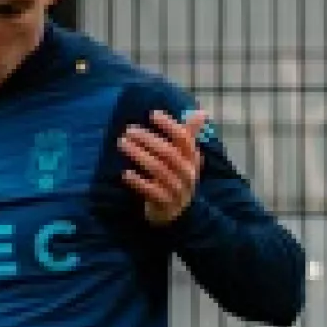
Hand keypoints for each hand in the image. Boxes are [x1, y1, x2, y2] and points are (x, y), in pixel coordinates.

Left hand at [120, 107, 209, 226]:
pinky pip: (151, 192)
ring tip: (122, 144)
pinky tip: (125, 173)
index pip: (184, 139)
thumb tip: (203, 113)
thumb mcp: (184, 159)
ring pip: (158, 170)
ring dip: (139, 155)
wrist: (175, 214)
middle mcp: (187, 174)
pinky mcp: (165, 204)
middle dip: (148, 139)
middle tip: (128, 130)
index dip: (169, 125)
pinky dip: (138, 182)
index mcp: (192, 160)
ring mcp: (177, 190)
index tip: (152, 114)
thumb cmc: (176, 179)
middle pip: (168, 153)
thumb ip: (189, 136)